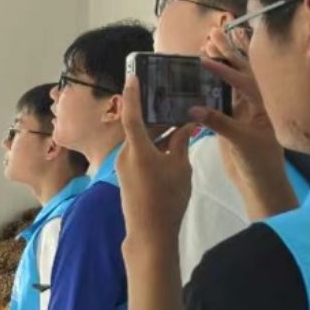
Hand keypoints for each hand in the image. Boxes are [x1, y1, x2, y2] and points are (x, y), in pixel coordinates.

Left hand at [115, 76, 193, 249]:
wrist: (149, 232)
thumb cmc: (167, 198)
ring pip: (140, 141)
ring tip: (178, 121)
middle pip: (138, 128)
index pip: (132, 115)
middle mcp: (125, 154)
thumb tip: (185, 125)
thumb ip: (180, 143)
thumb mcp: (180, 168)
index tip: (133, 77)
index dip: (133, 95)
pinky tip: (171, 143)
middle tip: (171, 99)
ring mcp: (124, 166)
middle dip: (155, 115)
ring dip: (157, 132)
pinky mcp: (127, 176)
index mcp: (137, 149)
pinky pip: (140, 154)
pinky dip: (154, 146)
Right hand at [193, 42, 295, 214]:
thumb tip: (192, 108)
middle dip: (227, 54)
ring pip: (229, 83)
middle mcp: (253, 104)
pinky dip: (210, 85)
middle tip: (211, 36)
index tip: (205, 61)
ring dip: (219, 65)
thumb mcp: (240, 142)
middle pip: (239, 73)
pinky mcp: (231, 122)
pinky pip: (219, 98)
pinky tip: (200, 75)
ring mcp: (242, 112)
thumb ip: (219, 123)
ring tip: (205, 46)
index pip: (242, 82)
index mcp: (262, 106)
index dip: (224, 71)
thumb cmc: (259, 162)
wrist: (260, 183)